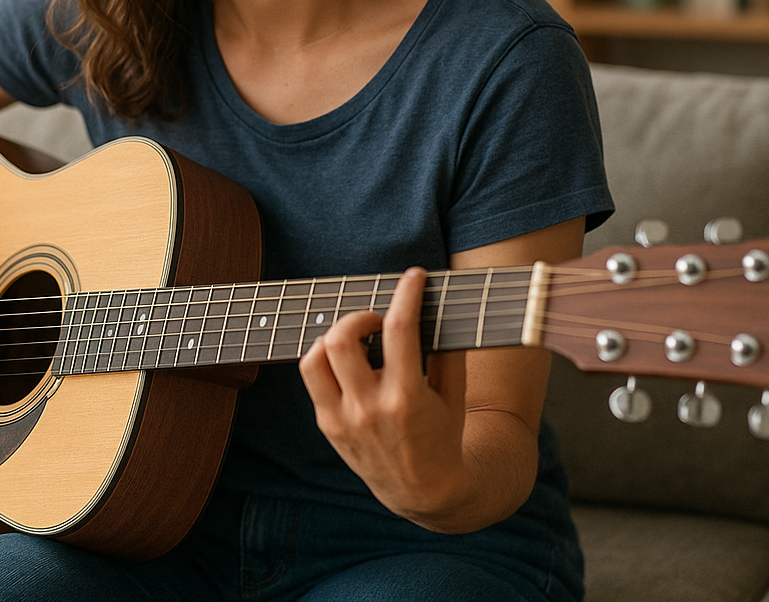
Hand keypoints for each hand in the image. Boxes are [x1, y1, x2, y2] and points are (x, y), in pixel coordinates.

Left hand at [299, 267, 468, 526]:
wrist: (423, 491)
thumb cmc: (444, 436)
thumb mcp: (455, 395)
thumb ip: (449, 351)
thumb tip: (439, 305)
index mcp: (407, 398)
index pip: (399, 330)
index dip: (406, 294)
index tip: (414, 277)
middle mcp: (369, 408)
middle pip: (342, 339)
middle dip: (360, 316)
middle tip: (377, 321)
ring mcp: (343, 418)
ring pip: (315, 357)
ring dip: (334, 336)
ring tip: (358, 340)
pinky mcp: (327, 425)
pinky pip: (313, 376)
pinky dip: (326, 359)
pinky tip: (347, 361)